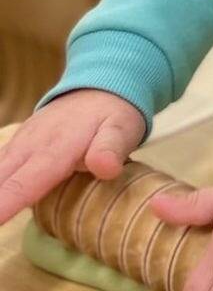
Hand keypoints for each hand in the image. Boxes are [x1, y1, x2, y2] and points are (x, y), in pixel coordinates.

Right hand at [0, 89, 145, 226]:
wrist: (101, 86)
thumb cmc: (114, 114)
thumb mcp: (122, 129)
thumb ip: (111, 149)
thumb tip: (105, 167)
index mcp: (55, 150)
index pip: (25, 183)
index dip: (3, 204)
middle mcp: (29, 148)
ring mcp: (19, 145)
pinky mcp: (16, 146)